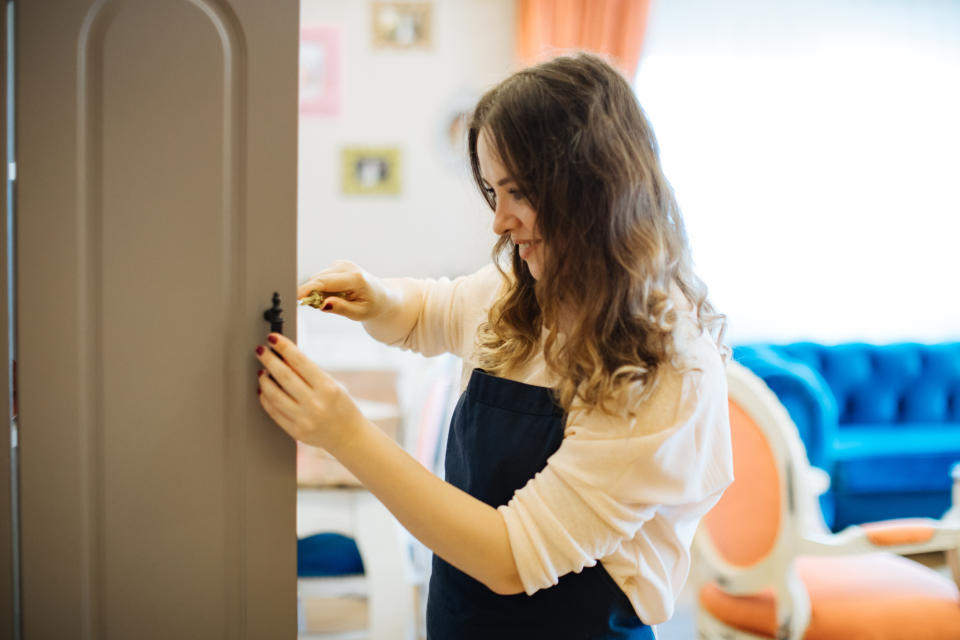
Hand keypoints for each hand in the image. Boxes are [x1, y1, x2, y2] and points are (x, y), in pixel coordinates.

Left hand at [255, 332, 366, 452]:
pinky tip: (264, 390)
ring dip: (264, 380)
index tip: (273, 338)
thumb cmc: (341, 406)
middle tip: (261, 350)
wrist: (349, 436)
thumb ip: (309, 373)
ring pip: (274, 395)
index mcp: (328, 388)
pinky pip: (274, 412)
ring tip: (262, 371)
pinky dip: (266, 398)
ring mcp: (304, 419)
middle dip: (269, 360)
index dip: (284, 347)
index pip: (300, 361)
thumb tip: (284, 356)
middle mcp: (316, 404)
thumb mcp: (332, 385)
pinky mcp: (296, 431)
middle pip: (284, 376)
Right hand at [297, 260, 396, 321]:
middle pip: (318, 279)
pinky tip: (337, 295)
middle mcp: (348, 267)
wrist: (382, 296)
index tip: (295, 297)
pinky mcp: (338, 265)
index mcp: (355, 278)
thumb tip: (323, 304)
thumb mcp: (359, 313)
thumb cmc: (372, 306)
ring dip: (319, 292)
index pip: (325, 282)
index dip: (307, 289)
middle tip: (323, 308)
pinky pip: (322, 277)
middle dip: (313, 294)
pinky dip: (323, 288)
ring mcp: (343, 264)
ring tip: (337, 301)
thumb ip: (341, 308)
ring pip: (318, 278)